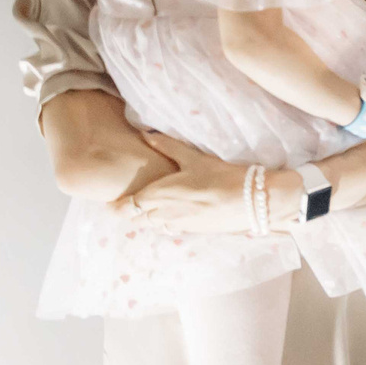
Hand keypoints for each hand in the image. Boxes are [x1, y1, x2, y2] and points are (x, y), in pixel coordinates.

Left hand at [119, 133, 254, 232]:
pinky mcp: (192, 230)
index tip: (114, 199)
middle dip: (132, 212)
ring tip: (156, 204)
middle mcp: (162, 214)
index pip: (123, 208)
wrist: (250, 202)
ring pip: (153, 225)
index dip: (116, 206)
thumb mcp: (194, 158)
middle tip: (134, 199)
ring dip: (150, 217)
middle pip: (135, 220)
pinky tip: (179, 210)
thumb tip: (145, 134)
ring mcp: (177, 225)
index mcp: (156, 196)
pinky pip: (170, 227)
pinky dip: (168, 220)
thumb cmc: (220, 177)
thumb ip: (167, 147)